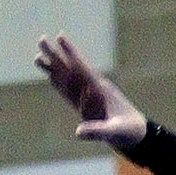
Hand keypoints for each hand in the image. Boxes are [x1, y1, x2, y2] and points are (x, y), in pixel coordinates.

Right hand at [35, 34, 146, 150]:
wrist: (138, 137)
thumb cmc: (130, 132)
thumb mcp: (115, 132)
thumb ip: (98, 131)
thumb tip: (78, 132)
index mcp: (101, 90)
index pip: (83, 67)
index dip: (71, 52)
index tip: (60, 37)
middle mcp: (93, 90)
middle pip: (70, 69)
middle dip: (56, 56)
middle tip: (41, 40)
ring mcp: (89, 98)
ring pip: (67, 80)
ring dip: (53, 69)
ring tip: (37, 58)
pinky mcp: (86, 108)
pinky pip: (69, 93)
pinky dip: (59, 85)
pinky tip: (50, 76)